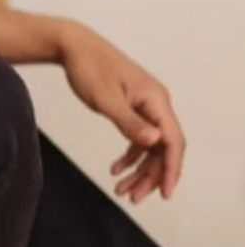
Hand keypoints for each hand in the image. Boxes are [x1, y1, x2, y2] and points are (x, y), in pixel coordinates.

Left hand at [59, 25, 185, 201]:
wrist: (74, 48)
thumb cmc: (89, 69)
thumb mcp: (105, 99)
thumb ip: (129, 122)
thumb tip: (154, 142)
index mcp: (156, 101)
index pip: (172, 141)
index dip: (170, 169)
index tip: (163, 193)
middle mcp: (156, 104)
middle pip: (163, 148)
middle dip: (150, 175)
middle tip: (132, 198)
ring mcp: (145, 106)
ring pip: (150, 146)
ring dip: (139, 170)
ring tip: (121, 191)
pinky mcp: (132, 108)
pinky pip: (138, 138)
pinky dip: (129, 156)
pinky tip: (115, 170)